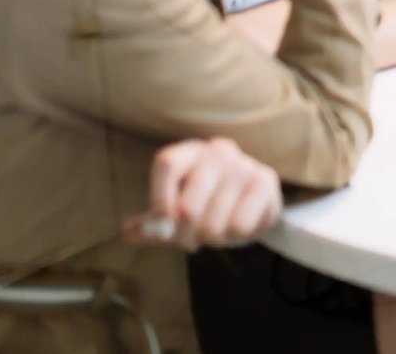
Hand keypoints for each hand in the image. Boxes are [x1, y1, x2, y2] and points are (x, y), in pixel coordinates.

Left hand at [124, 138, 280, 251]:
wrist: (253, 203)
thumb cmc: (208, 204)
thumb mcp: (176, 211)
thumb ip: (152, 223)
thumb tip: (129, 232)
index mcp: (190, 152)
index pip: (167, 163)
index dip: (159, 197)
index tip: (161, 222)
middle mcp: (218, 151)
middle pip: (188, 204)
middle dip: (184, 235)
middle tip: (188, 243)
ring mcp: (243, 164)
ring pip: (213, 221)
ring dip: (210, 239)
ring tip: (213, 234)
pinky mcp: (266, 181)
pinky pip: (239, 224)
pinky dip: (233, 236)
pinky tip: (236, 227)